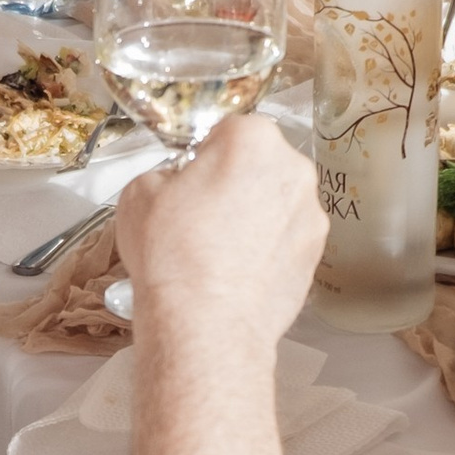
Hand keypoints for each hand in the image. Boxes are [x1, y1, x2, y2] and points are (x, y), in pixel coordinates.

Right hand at [116, 115, 323, 341]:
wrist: (206, 325)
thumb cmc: (174, 257)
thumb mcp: (139, 193)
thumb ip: (165, 171)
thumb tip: (176, 181)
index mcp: (252, 138)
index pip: (228, 130)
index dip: (205, 154)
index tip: (192, 177)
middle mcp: (293, 169)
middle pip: (260, 163)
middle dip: (235, 182)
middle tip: (202, 214)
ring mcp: (310, 213)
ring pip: (276, 201)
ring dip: (254, 215)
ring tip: (219, 249)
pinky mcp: (316, 253)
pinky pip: (287, 237)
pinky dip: (268, 247)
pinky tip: (238, 269)